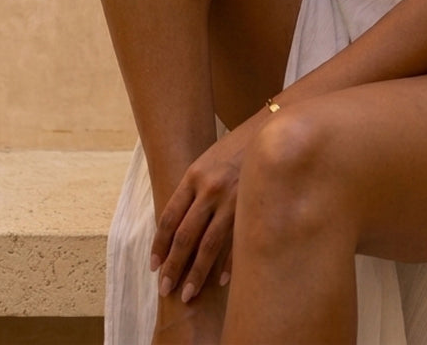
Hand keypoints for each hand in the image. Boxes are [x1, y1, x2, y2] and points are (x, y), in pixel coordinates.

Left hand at [150, 120, 254, 303]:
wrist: (271, 131)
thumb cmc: (236, 148)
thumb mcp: (207, 161)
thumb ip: (192, 191)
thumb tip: (177, 227)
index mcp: (194, 176)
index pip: (169, 218)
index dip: (160, 245)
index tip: (155, 266)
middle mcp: (210, 189)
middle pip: (185, 236)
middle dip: (173, 266)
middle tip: (165, 289)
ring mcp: (233, 199)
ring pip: (209, 245)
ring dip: (196, 273)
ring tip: (188, 294)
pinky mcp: (253, 207)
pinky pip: (236, 242)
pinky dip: (227, 264)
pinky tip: (219, 281)